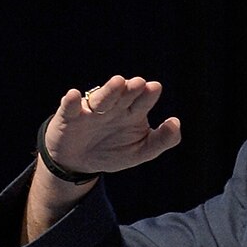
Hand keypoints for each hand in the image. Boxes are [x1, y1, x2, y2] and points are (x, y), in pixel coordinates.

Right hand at [42, 75, 181, 178]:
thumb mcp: (141, 151)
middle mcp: (113, 106)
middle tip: (139, 83)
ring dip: (109, 91)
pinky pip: (70, 108)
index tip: (154, 88)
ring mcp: (91, 110)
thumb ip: (161, 140)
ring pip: (101, 99)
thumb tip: (176, 122)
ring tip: (118, 83)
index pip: (142, 101)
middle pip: (123, 95)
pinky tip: (74, 96)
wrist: (78, 163)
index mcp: (132, 111)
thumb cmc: (113, 151)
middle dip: (130, 89)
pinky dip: (71, 102)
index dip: (147, 95)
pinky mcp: (69, 116)